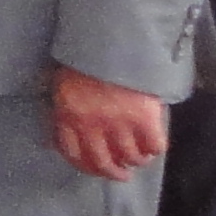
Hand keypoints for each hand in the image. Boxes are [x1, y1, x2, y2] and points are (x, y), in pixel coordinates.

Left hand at [46, 62, 167, 178]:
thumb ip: (64, 107)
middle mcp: (92, 126)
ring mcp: (119, 125)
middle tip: (122, 176)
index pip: (72, 152)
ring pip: (129, 157)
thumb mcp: (63, 82)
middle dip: (113, 173)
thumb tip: (61, 131)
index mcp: (68, 116)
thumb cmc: (85, 57)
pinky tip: (154, 146)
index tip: (93, 167)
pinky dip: (155, 149)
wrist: (113, 40)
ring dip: (135, 161)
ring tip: (139, 159)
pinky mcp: (145, 119)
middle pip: (102, 162)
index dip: (84, 165)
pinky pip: (154, 145)